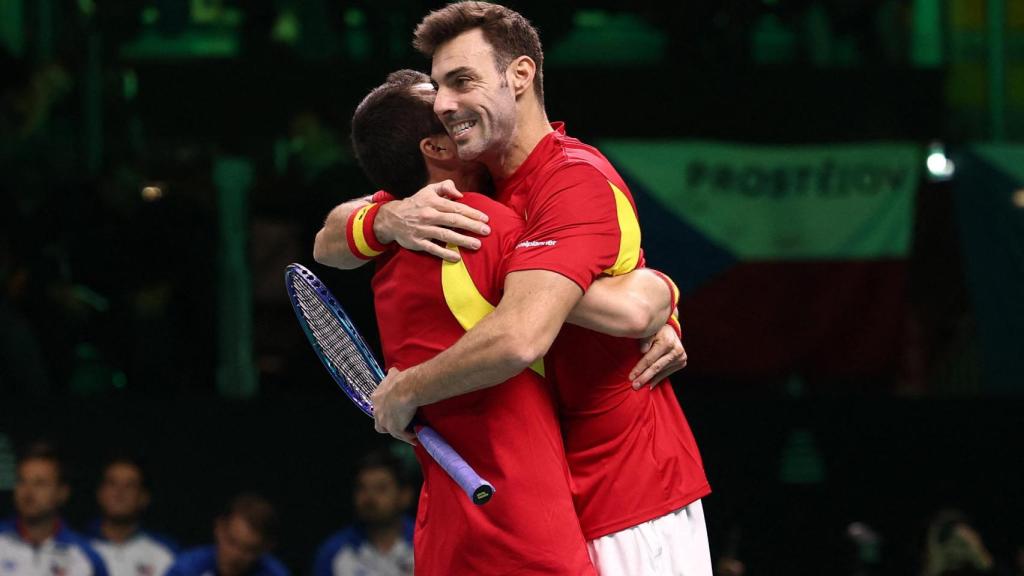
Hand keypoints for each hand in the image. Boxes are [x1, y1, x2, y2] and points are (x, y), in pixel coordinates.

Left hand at [371, 367, 418, 444]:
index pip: (377, 409)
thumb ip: (392, 375)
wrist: (406, 388)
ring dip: (400, 433)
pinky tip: (415, 438)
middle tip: (400, 423)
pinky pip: (402, 436)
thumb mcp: (393, 374)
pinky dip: (409, 438)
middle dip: (388, 425)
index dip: (385, 411)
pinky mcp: (394, 428)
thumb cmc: (401, 380)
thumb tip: (393, 371)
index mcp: (376, 398)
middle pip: (380, 424)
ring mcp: (385, 421)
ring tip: (409, 434)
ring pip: (390, 432)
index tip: (393, 411)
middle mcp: (378, 412)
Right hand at [376, 180, 490, 261]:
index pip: (455, 207)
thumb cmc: (415, 204)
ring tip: (477, 244)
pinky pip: (433, 248)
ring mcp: (422, 229)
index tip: (485, 218)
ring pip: (445, 235)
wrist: (391, 218)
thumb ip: (445, 187)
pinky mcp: (417, 242)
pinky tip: (457, 257)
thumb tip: (460, 194)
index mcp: (433, 202)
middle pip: (453, 220)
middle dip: (471, 226)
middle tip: (487, 231)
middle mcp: (428, 215)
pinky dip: (444, 253)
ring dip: (462, 240)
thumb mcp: (428, 190)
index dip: (471, 213)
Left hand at [629, 324, 687, 388]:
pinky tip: (650, 385)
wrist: (670, 332)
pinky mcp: (682, 363)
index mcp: (667, 342)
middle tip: (635, 386)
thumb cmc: (656, 331)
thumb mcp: (649, 331)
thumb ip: (645, 339)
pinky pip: (667, 373)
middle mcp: (676, 350)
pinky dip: (658, 379)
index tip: (631, 377)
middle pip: (656, 367)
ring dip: (650, 380)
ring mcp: (680, 357)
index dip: (640, 368)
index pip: (650, 358)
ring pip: (661, 372)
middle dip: (644, 377)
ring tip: (640, 387)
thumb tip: (642, 350)